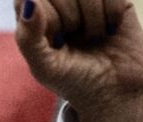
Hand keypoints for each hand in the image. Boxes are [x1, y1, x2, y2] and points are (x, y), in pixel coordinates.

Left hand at [15, 0, 142, 121]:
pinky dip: (111, 13)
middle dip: (70, 17)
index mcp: (34, 15)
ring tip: (92, 37)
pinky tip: (110, 30)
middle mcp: (59, 2)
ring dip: (92, 18)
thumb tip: (29, 1)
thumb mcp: (45, 67)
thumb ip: (28, 38)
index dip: (49, 16)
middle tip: (76, 39)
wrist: (114, 93)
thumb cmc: (74, 81)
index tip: (58, 41)